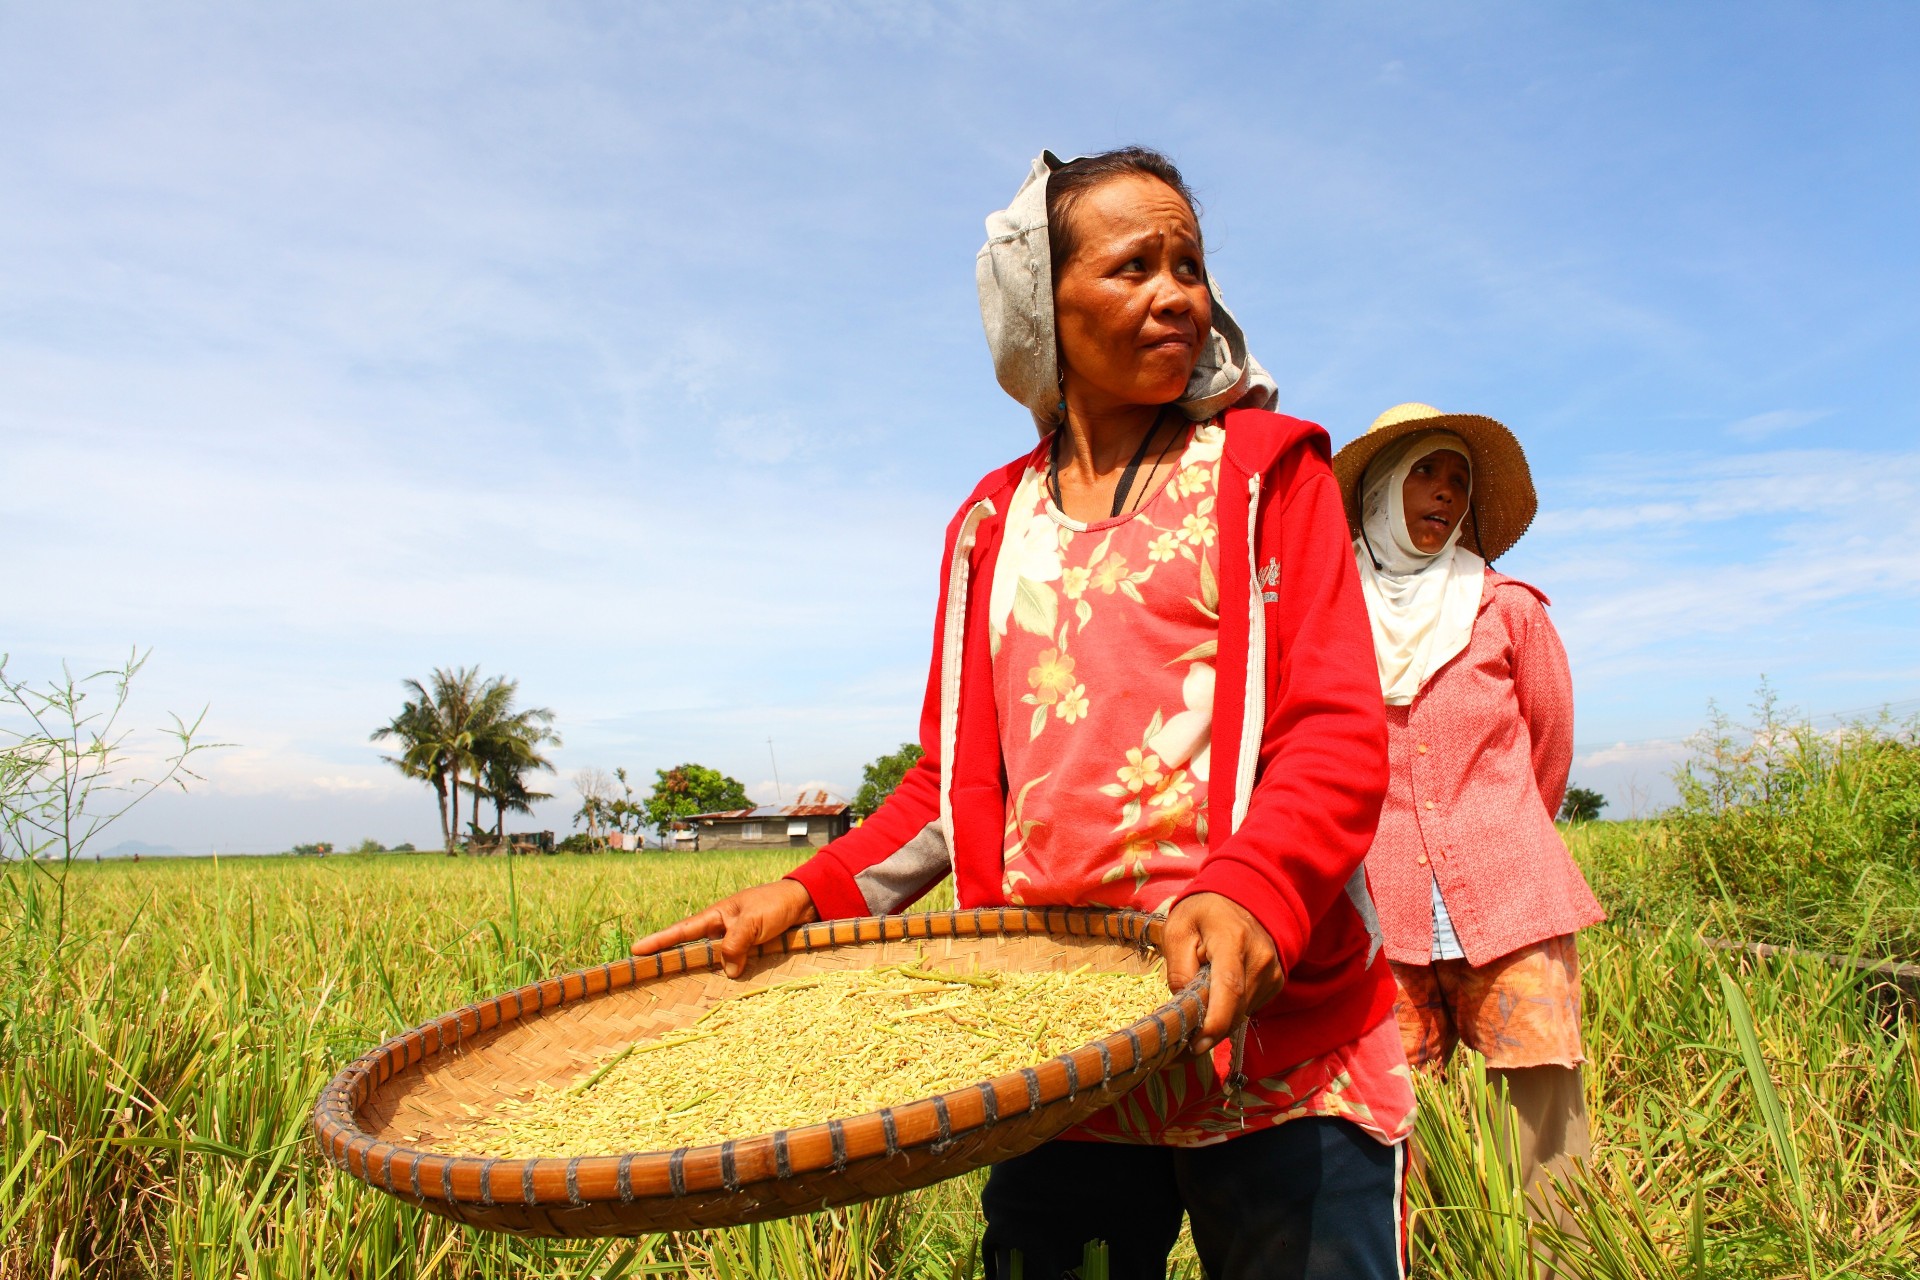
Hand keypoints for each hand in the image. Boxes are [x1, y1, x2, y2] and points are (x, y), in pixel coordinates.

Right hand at [630, 879, 819, 978]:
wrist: (804, 903)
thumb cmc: (775, 904)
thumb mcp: (753, 921)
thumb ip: (736, 943)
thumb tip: (726, 972)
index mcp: (715, 917)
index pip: (681, 931)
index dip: (659, 941)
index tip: (635, 951)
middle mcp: (720, 931)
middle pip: (691, 950)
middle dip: (672, 963)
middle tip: (647, 979)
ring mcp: (734, 943)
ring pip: (712, 962)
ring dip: (700, 975)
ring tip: (677, 993)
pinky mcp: (749, 953)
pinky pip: (732, 967)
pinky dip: (726, 978)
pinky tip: (718, 993)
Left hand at [1163, 892, 1284, 1054]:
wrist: (1243, 896)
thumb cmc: (1204, 912)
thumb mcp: (1178, 929)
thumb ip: (1179, 968)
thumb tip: (1185, 1007)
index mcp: (1233, 940)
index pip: (1229, 987)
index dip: (1214, 1022)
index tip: (1196, 1045)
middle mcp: (1260, 959)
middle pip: (1234, 1008)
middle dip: (1207, 1029)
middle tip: (1179, 1041)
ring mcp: (1272, 972)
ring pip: (1241, 1013)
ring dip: (1218, 1020)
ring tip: (1196, 1009)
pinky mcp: (1276, 983)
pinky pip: (1248, 1008)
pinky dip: (1229, 1012)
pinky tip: (1216, 999)